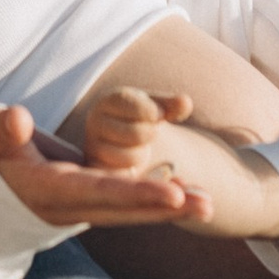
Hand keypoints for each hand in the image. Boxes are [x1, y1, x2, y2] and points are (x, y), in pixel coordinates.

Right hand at [0, 102, 209, 230]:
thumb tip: (19, 119)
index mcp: (48, 191)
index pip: (97, 192)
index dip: (136, 194)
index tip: (172, 193)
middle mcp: (71, 206)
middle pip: (124, 208)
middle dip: (165, 207)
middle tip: (207, 205)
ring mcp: (83, 206)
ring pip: (133, 209)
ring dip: (171, 208)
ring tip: (211, 205)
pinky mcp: (92, 199)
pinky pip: (131, 202)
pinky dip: (161, 200)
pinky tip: (194, 197)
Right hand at [77, 84, 193, 173]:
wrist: (118, 138)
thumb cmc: (140, 118)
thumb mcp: (157, 107)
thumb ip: (172, 105)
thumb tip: (185, 103)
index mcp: (110, 101)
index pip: (138, 107)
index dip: (154, 113)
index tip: (157, 114)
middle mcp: (95, 123)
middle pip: (137, 134)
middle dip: (149, 135)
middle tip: (147, 133)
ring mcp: (93, 148)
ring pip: (131, 158)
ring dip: (141, 155)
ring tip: (135, 147)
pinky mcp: (97, 171)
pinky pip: (123, 177)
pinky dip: (134, 172)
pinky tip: (131, 164)